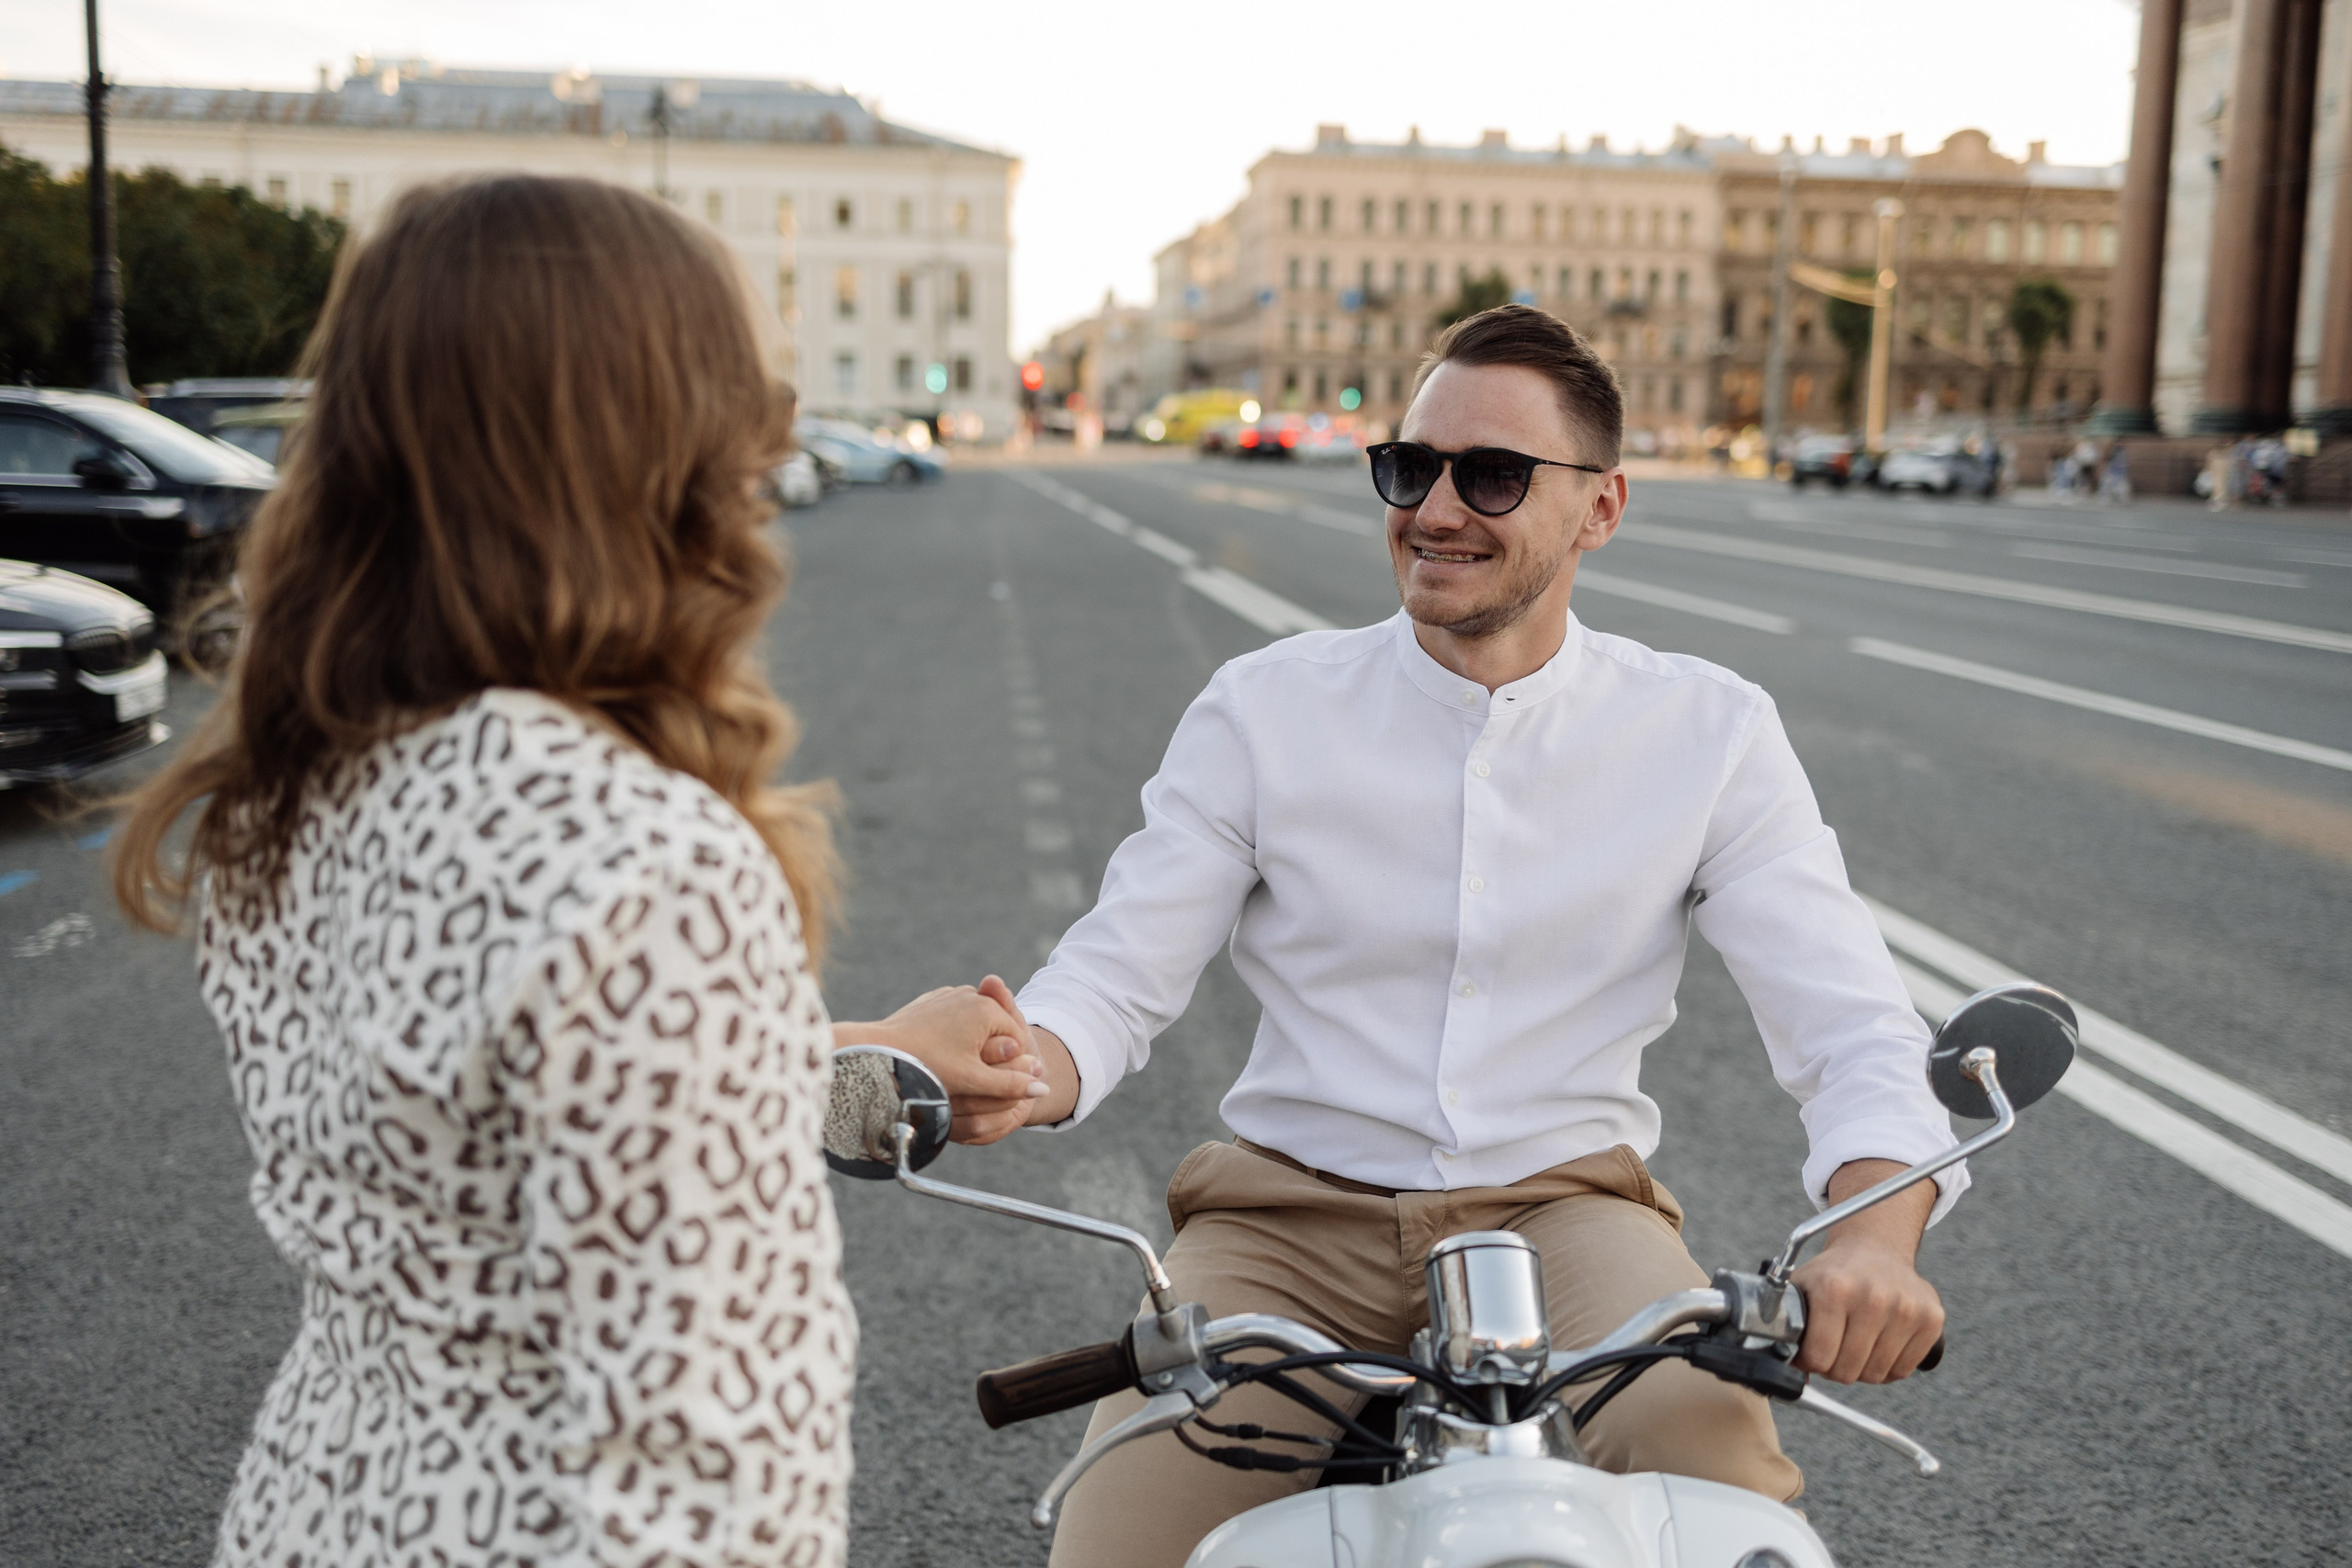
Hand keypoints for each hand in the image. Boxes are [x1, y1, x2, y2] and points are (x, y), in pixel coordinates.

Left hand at [833, 978, 1044, 1143]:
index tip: (992, 1084)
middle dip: (990, 1056)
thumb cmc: (927, 1066)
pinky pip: (953, 1021)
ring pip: (974, 1026)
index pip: (1016, 1040)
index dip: (1010, 1066)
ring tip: (952, 1069)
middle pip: (995, 1031)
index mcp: (987, 1010)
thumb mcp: (973, 1080)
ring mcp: (950, 995)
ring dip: (971, 1047)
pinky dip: (952, 1038)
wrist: (877, 1050)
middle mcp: (971, 995)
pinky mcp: (932, 1001)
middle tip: (970, 1081)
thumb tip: (1043, 1088)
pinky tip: (937, 1056)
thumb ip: (1011, 1084)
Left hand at [1789, 1159, 1944, 1383]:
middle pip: (1849, 1371)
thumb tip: (1780, 1372)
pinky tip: (1878, 1343)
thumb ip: (1783, 1326)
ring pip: (1877, 1375)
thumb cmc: (1832, 1273)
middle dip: (1834, 1368)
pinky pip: (1903, 1370)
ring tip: (1854, 1343)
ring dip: (1862, 1368)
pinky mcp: (1932, 1318)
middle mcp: (1874, 1297)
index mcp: (1835, 1288)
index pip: (1820, 1358)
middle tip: (1832, 1351)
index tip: (1810, 1353)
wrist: (1875, 1247)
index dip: (1810, 1362)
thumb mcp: (1799, 1288)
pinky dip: (1888, 1366)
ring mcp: (1907, 1308)